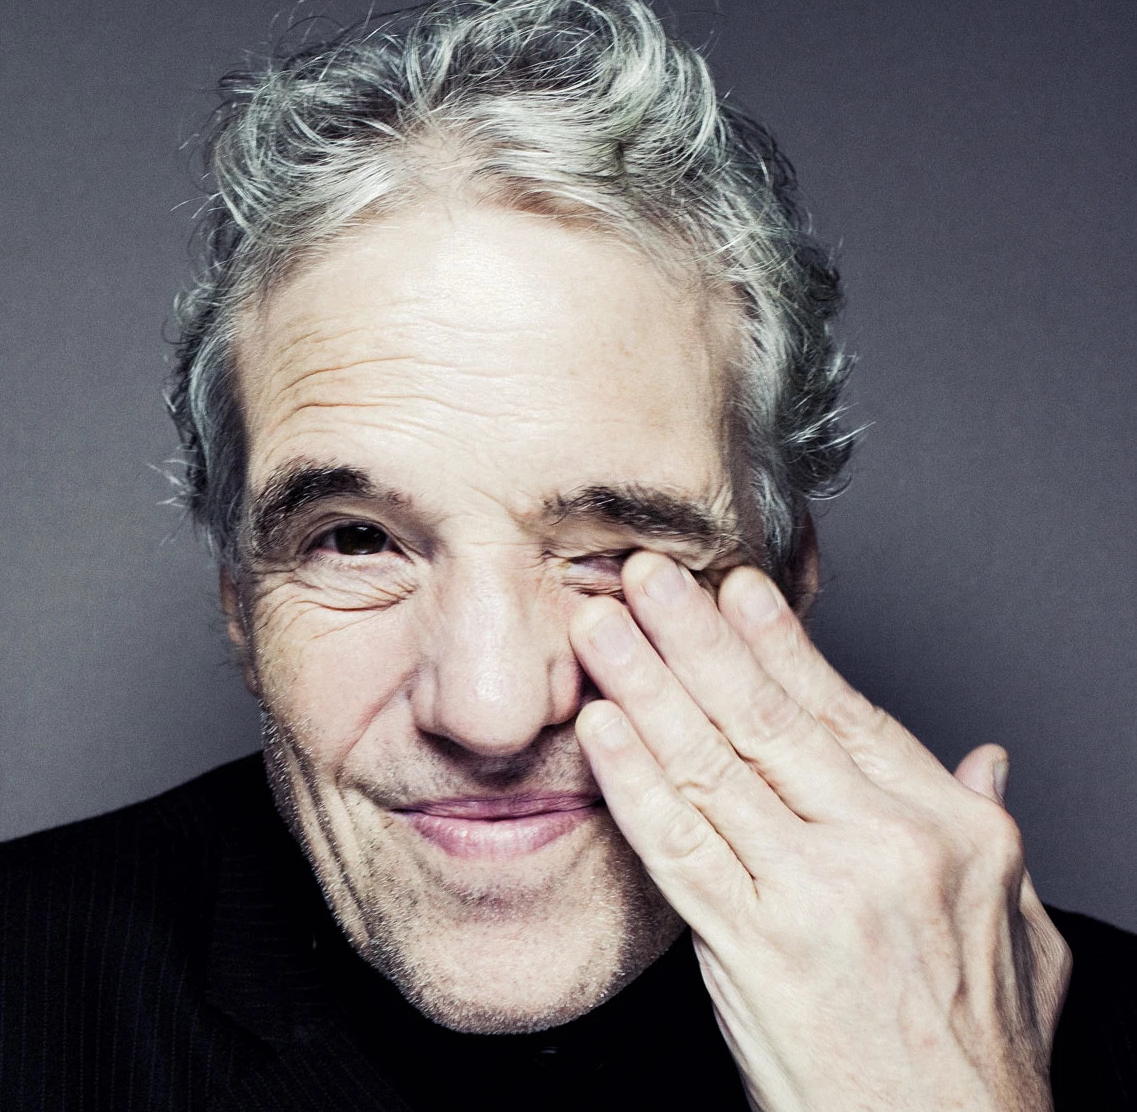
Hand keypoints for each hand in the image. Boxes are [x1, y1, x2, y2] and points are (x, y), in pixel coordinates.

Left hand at [569, 552, 1070, 1111]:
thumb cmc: (980, 1049)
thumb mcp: (1020, 927)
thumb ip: (992, 826)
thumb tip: (985, 755)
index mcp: (950, 827)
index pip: (844, 709)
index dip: (779, 642)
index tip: (733, 586)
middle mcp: (884, 847)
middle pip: (765, 719)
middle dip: (695, 637)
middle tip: (646, 574)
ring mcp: (816, 897)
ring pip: (712, 766)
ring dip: (646, 685)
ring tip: (601, 627)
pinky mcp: (757, 952)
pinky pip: (680, 848)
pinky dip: (634, 781)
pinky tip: (601, 728)